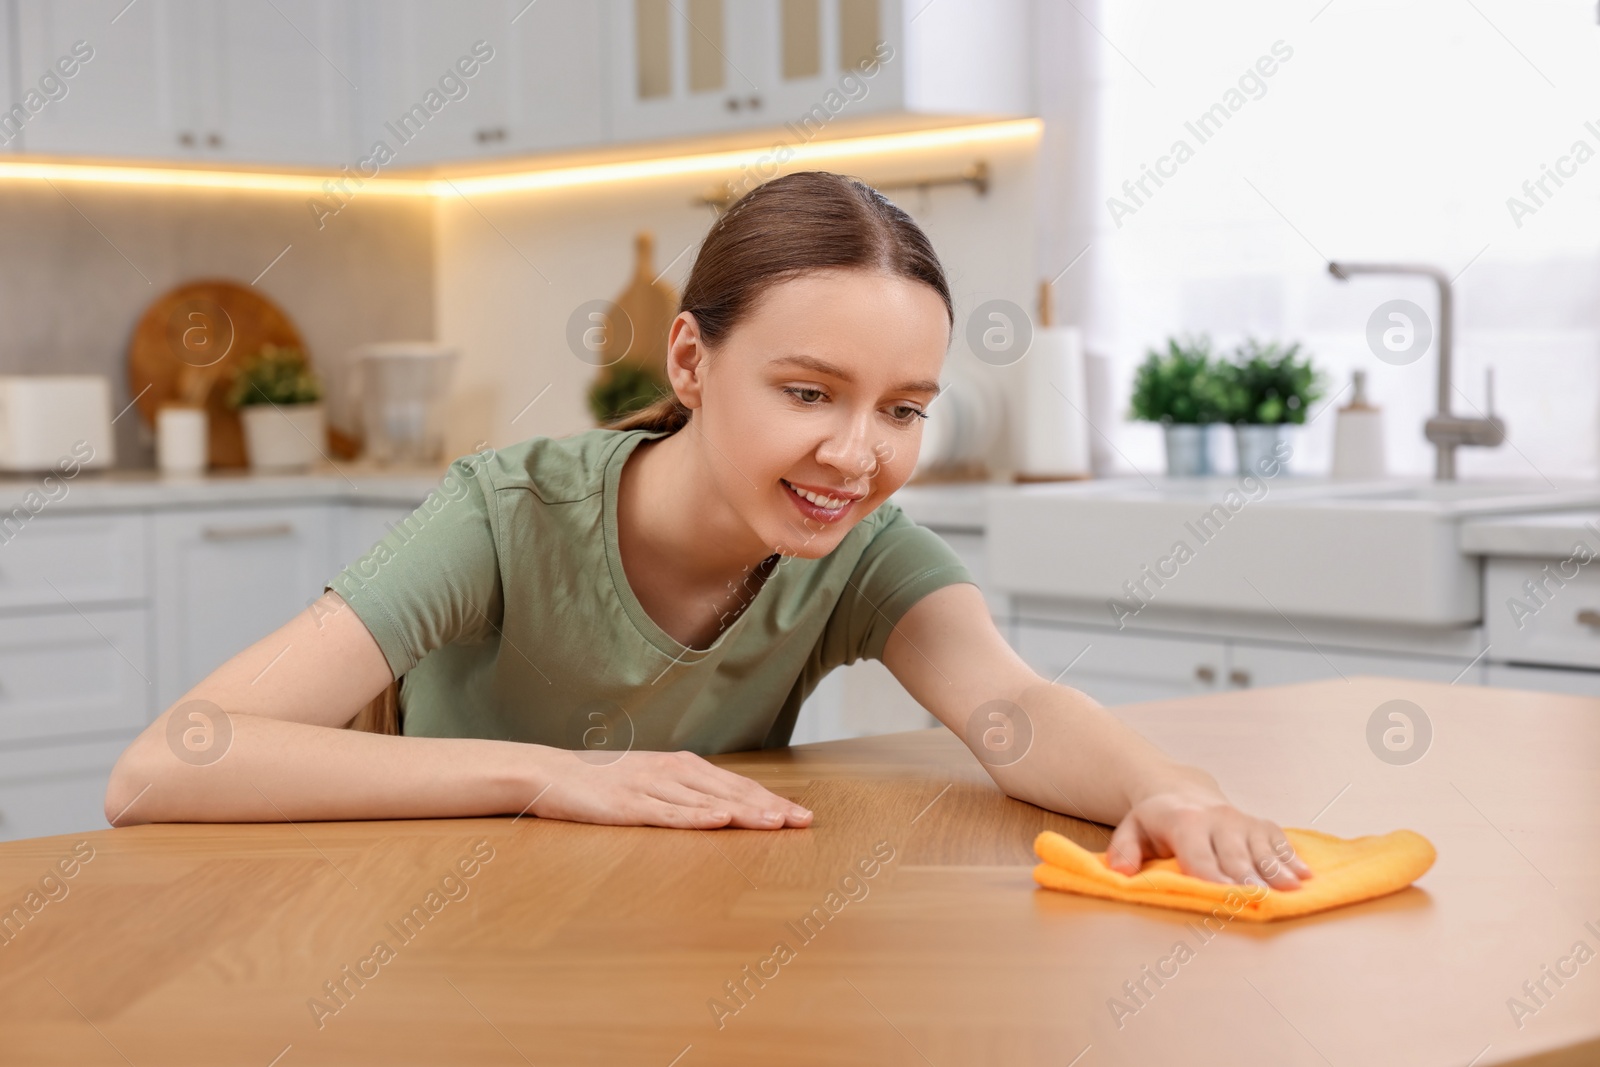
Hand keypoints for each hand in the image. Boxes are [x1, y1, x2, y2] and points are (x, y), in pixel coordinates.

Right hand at [526, 748, 813, 829]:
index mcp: (681, 766)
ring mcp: (651, 786)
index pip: (736, 784)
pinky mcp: (629, 805)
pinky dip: (697, 816)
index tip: (800, 814)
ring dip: (744, 811)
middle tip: (803, 821)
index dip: (770, 799)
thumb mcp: (650, 781)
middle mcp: (672, 771)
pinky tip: (720, 820)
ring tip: (776, 822)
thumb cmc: (602, 782)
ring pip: (707, 800)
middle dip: (770, 806)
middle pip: (731, 790)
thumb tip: (721, 806)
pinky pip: (669, 813)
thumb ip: (683, 791)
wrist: (551, 773)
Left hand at [1106, 787, 1313, 889]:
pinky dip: (1291, 859)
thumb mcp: (1132, 829)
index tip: (1224, 896)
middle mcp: (1217, 819)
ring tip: (1291, 890)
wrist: (1184, 792)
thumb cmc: (1157, 821)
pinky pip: (1278, 841)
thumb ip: (1124, 850)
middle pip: (1234, 856)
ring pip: (1260, 849)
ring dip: (1276, 870)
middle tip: (1261, 900)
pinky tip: (1304, 876)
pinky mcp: (1260, 824)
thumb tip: (1120, 873)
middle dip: (1247, 879)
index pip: (1199, 856)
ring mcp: (1242, 820)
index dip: (1211, 877)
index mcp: (1184, 822)